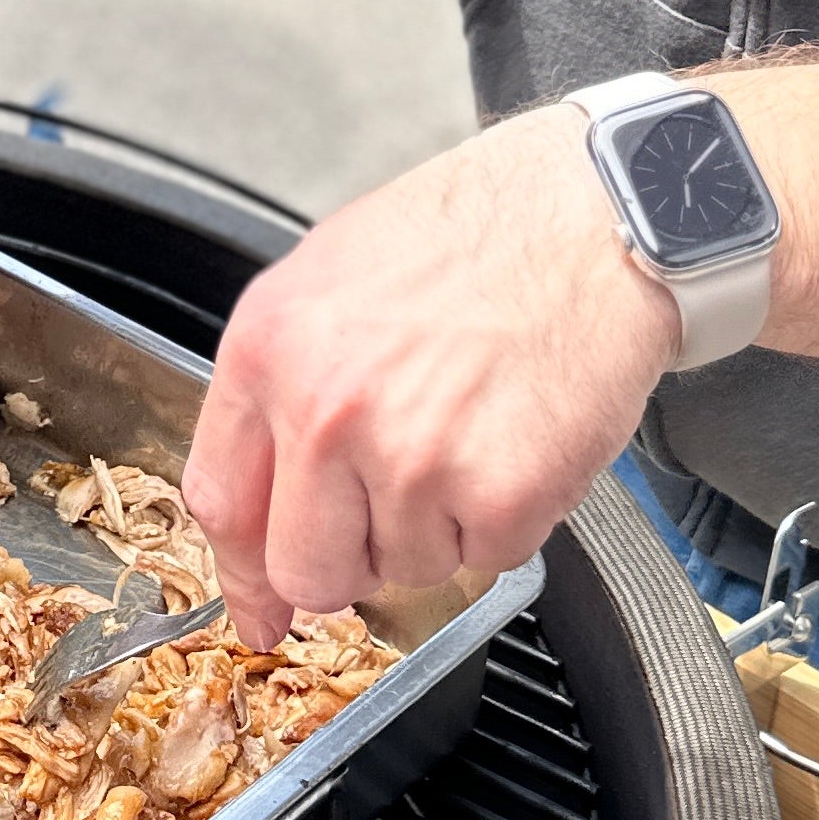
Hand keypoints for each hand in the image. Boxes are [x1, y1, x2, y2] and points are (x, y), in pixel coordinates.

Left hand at [181, 109, 680, 647]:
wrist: (596, 213)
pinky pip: (487, 558)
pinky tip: (517, 437)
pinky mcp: (499, 493)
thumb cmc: (477, 232)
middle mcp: (327, 410)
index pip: (223, 503)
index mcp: (270, 347)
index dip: (243, 574)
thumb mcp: (333, 279)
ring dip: (441, 524)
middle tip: (398, 503)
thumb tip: (262, 506)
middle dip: (350, 558)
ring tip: (474, 426)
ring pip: (405, 568)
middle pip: (307, 569)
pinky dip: (508, 518)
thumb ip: (283, 389)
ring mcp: (412, 459)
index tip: (262, 606)